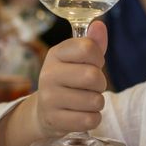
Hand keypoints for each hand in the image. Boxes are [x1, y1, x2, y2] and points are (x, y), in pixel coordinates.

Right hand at [34, 20, 107, 137]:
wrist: (45, 110)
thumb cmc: (70, 79)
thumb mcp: (79, 58)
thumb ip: (92, 42)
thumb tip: (99, 25)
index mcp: (56, 53)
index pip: (88, 48)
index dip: (98, 58)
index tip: (94, 63)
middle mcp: (48, 74)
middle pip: (93, 76)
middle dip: (100, 83)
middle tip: (92, 86)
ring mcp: (49, 98)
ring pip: (94, 100)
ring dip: (98, 102)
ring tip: (86, 100)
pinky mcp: (54, 120)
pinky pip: (90, 120)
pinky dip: (94, 118)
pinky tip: (83, 114)